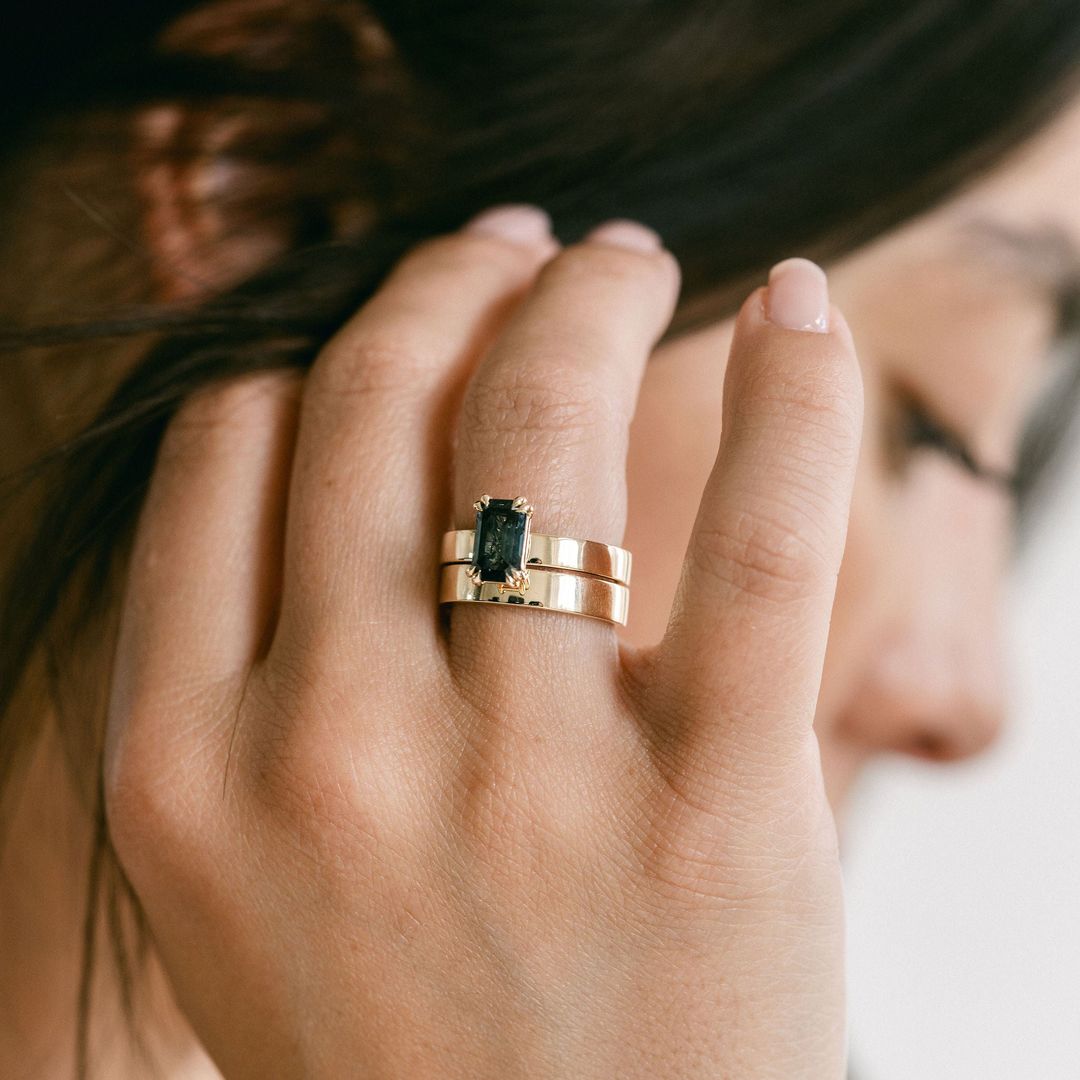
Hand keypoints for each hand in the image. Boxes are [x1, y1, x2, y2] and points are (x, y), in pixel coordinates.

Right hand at [105, 206, 862, 1078]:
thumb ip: (248, 668)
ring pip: (541, 425)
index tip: (393, 326)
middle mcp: (331, 753)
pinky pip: (758, 541)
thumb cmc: (394, 1044)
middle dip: (448, 282)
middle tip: (517, 247)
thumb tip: (309, 444)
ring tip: (621, 257)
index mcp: (187, 764)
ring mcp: (525, 783)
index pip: (229, 448)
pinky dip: (792, 396)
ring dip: (586, 298)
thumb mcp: (241, 874)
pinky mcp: (720, 815)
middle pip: (377, 402)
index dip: (314, 351)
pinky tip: (799, 305)